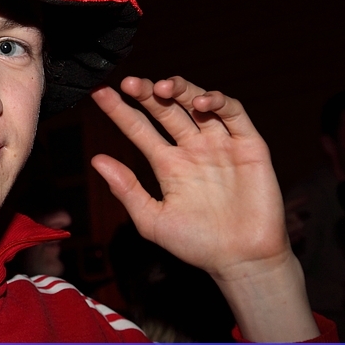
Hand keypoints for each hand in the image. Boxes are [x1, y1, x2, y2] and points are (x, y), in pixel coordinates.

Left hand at [91, 76, 319, 341]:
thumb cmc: (195, 244)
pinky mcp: (249, 146)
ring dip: (180, 89)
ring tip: (161, 87)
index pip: (139, 128)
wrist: (242, 262)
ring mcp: (219, 145)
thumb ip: (127, 188)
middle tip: (129, 83)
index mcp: (167, 164)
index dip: (120, 111)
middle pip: (166, 109)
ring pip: (197, 103)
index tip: (99, 94)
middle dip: (147, 93)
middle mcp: (191, 148)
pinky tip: (201, 102)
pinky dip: (219, 101)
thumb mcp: (152, 219)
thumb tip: (96, 159)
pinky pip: (234, 114)